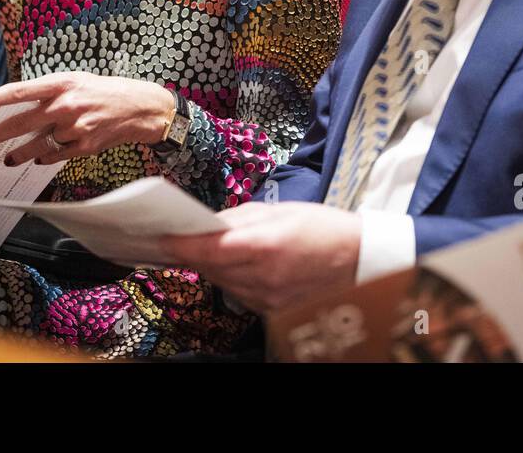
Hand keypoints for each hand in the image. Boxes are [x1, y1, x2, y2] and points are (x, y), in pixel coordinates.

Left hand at [0, 72, 174, 165]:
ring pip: (36, 145)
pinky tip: (38, 157)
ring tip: (8, 158)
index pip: (20, 91)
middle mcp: (66, 105)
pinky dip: (44, 157)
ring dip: (17, 154)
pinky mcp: (84, 147)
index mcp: (62, 83)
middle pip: (21, 123)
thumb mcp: (74, 81)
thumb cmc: (102, 91)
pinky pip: (54, 156)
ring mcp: (75, 128)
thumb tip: (13, 106)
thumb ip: (46, 92)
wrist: (139, 108)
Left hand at [160, 202, 361, 314]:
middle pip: (211, 268)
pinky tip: (239, 265)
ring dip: (214, 266)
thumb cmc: (324, 230)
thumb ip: (239, 217)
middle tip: (182, 236)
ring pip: (223, 282)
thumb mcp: (281, 211)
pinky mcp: (272, 312)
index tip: (162, 237)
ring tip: (215, 248)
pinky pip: (239, 294)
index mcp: (266, 245)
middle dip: (195, 252)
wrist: (361, 261)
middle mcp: (264, 278)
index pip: (209, 250)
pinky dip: (233, 279)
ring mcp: (268, 299)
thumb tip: (207, 223)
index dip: (181, 245)